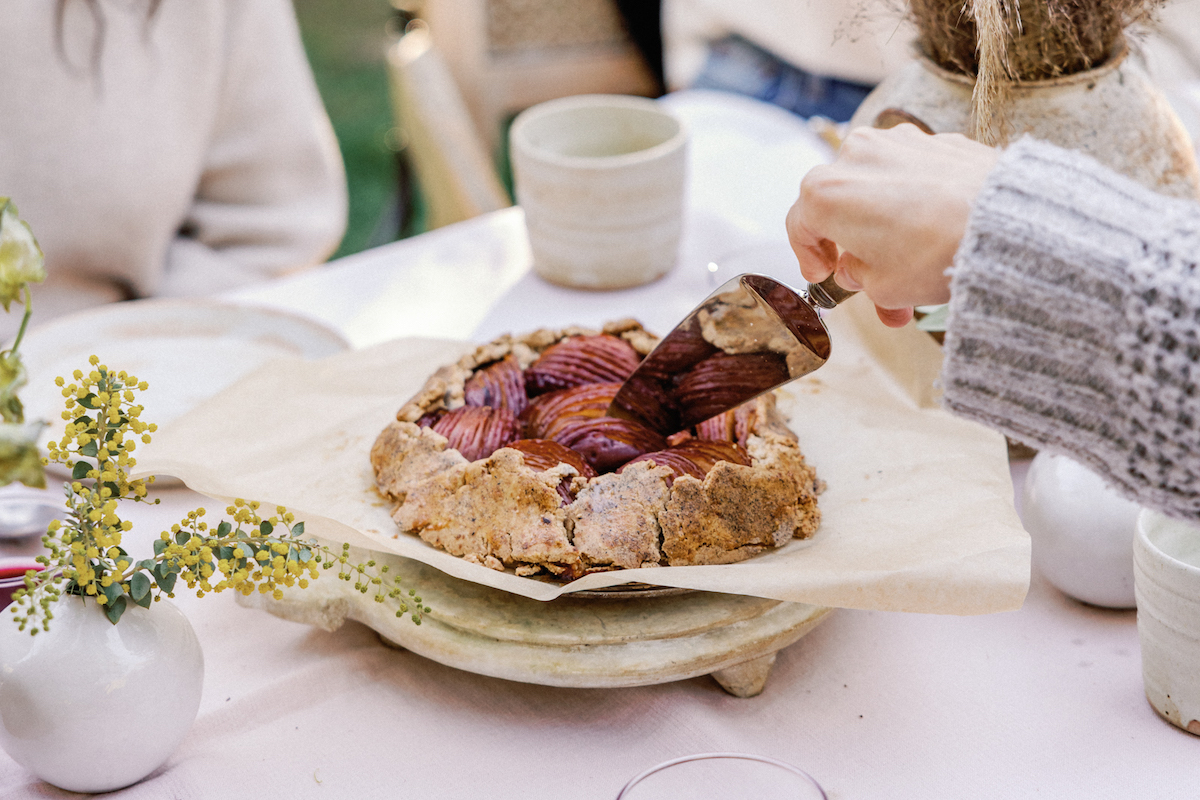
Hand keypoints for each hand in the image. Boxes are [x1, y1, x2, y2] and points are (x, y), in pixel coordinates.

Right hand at [786, 124, 998, 326]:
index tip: (825, 274)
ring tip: (909, 260)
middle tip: (870, 278)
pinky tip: (934, 231)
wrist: (1003, 224)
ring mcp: (897, 142)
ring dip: (884, 222)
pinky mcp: (935, 140)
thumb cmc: (936, 253)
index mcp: (825, 193)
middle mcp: (855, 157)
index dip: (809, 256)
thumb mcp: (881, 288)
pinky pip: (912, 174)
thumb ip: (857, 277)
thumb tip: (859, 269)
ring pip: (876, 186)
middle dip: (853, 243)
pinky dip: (915, 201)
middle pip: (839, 203)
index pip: (800, 226)